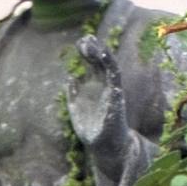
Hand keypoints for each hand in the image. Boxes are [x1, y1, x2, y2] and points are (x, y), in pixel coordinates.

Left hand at [65, 34, 126, 150]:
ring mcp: (112, 89)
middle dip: (93, 49)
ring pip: (109, 65)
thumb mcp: (76, 109)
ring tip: (90, 43)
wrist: (104, 147)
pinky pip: (114, 77)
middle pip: (101, 61)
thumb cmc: (92, 130)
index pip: (94, 65)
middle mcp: (105, 86)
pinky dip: (109, 64)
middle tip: (84, 38)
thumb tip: (70, 78)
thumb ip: (73, 94)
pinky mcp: (116, 96)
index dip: (88, 52)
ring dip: (100, 53)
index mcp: (96, 87)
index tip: (80, 43)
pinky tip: (102, 54)